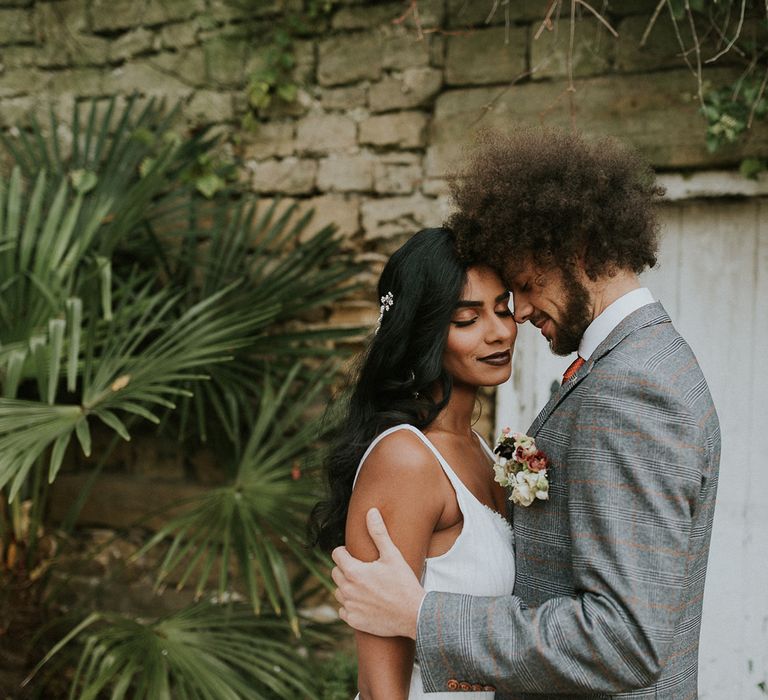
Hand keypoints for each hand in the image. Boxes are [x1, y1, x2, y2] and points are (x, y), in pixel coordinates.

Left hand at [331, 508, 425, 638]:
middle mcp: (347, 589)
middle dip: (346, 568)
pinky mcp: (353, 621)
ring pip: (338, 591)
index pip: (336, 554)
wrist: (414, 615)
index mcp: (353, 571)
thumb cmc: (403, 583)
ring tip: (366, 586)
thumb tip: (371, 511)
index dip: (345, 552)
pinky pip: (343, 610)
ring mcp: (349, 607)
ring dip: (347, 587)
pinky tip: (366, 602)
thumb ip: (378, 533)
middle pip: (335, 572)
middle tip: (364, 570)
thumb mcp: (392, 555)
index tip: (357, 555)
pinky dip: (351, 605)